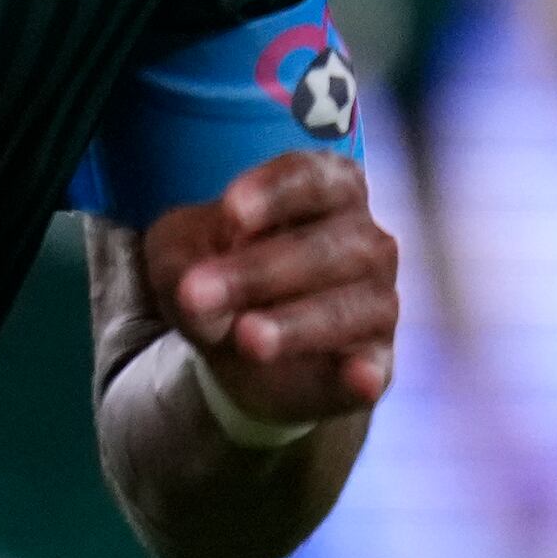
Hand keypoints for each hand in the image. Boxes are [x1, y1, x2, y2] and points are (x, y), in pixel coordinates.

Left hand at [143, 150, 399, 436]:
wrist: (231, 341)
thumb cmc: (212, 269)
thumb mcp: (178, 254)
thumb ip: (183, 264)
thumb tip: (198, 298)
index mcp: (326, 188)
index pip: (312, 177)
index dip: (274, 193)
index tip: (231, 213)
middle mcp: (364, 239)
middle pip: (328, 246)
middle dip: (260, 270)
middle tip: (198, 292)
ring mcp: (378, 300)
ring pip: (352, 306)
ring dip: (295, 322)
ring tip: (245, 336)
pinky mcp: (376, 360)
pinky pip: (378, 365)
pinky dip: (367, 371)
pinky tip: (357, 380)